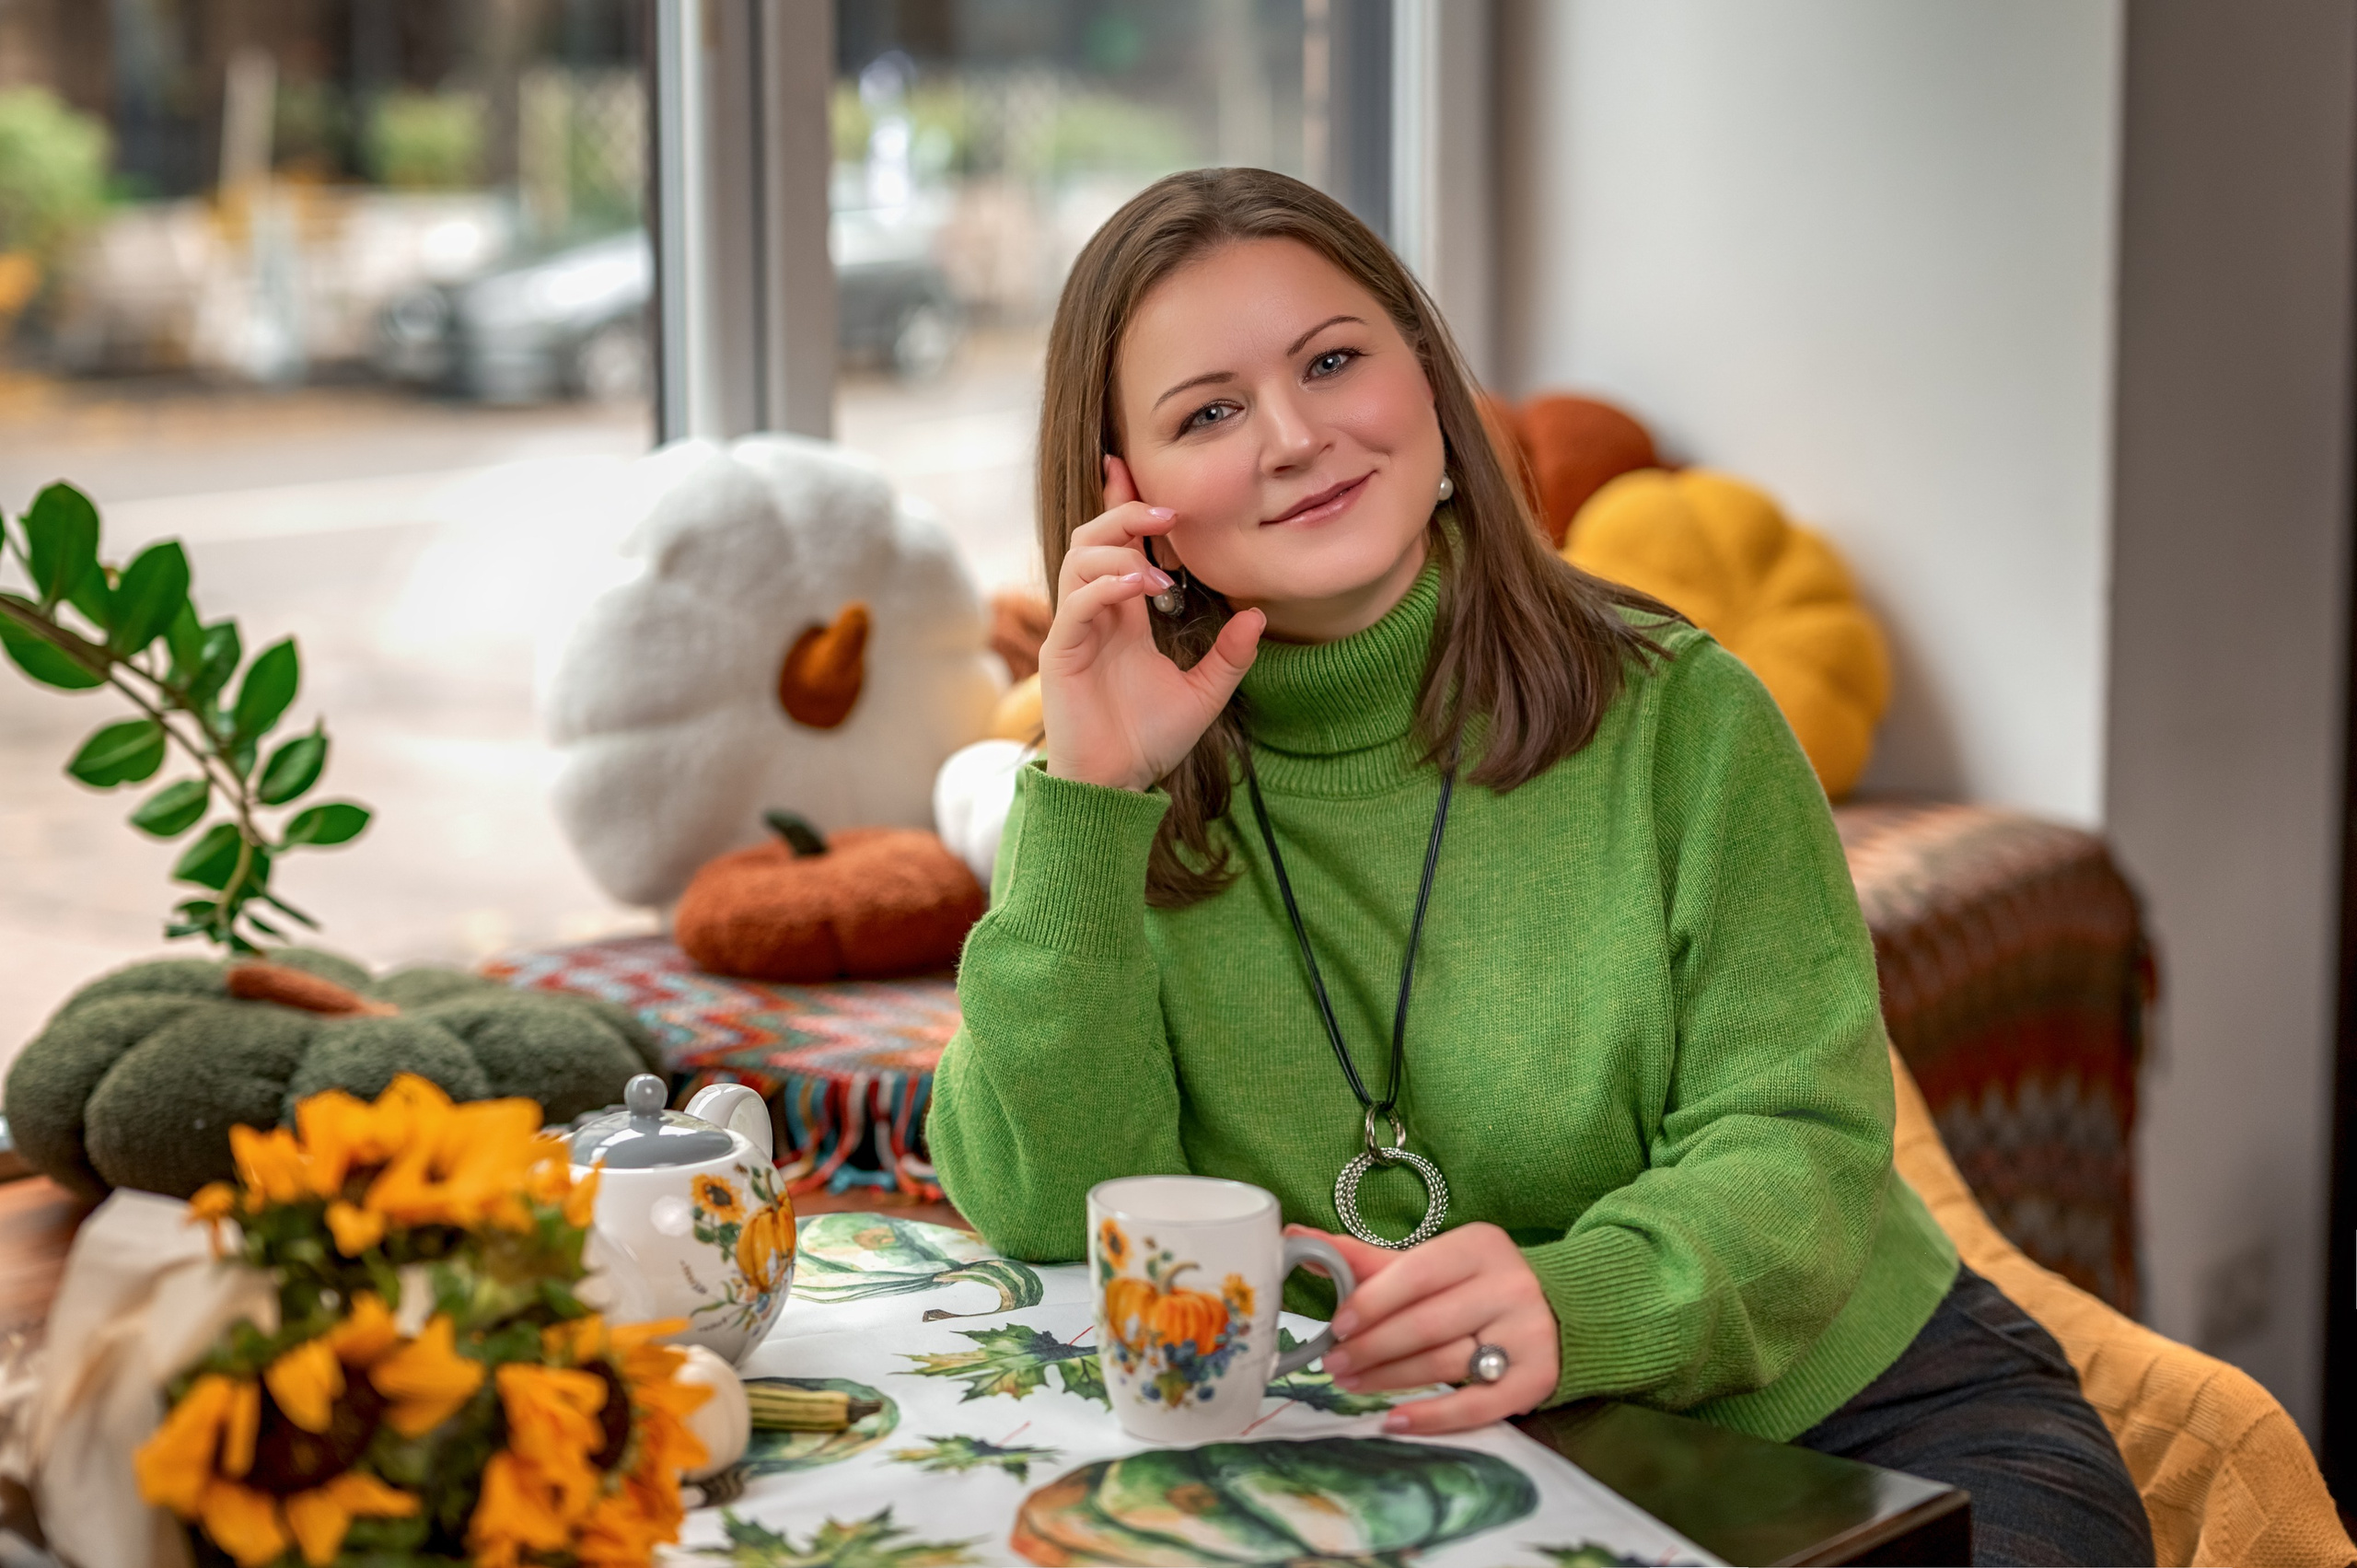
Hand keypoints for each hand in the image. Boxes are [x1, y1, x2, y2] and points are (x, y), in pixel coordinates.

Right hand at [1039, 456, 1264, 791]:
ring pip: (1079, 559)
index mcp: (1122, 615)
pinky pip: (1076, 603)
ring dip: (1120, 551)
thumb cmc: (1148, 741)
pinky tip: (1139, 589)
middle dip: (1125, 513)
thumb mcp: (1205, 695)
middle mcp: (1095, 615)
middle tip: (1168, 514)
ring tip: (1158, 570)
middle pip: (1093, 538)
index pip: (1118, 546)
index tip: (1130, 467)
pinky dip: (1106, 587)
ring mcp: (1075, 631)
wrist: (1116, 785)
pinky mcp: (1063, 653)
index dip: (1122, 504)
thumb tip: (1259, 615)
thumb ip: (1230, 656)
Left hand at [1291, 1221, 1561, 1434]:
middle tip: (1334, 1363)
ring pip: (1446, 1363)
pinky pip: (1477, 1405)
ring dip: (1390, 1379)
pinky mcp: (1536, 1379)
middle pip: (1428, 1323)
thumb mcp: (1429, 1263)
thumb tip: (1296, 1237)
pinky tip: (1395, 1420)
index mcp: (1480, 1246)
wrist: (1556, 1310)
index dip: (1374, 1301)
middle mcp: (1511, 1285)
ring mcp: (1528, 1334)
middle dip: (1372, 1347)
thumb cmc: (1472, 1285)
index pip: (1419, 1273)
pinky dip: (1433, 1416)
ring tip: (1351, 1384)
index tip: (1336, 1325)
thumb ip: (1366, 1258)